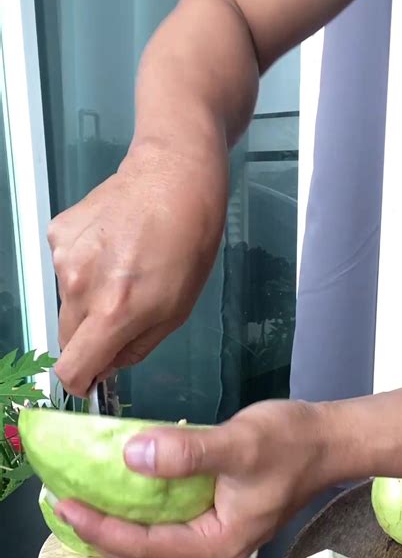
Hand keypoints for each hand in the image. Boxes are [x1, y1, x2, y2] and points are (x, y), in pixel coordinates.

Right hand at [48, 138, 226, 396]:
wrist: (174, 176)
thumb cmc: (189, 246)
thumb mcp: (177, 311)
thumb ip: (135, 348)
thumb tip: (105, 366)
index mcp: (114, 311)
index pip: (71, 369)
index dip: (82, 381)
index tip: (93, 378)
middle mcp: (78, 286)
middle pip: (66, 338)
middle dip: (90, 340)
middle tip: (121, 317)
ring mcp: (63, 256)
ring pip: (66, 303)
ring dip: (88, 300)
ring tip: (123, 269)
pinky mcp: (58, 232)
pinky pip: (64, 269)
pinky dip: (84, 268)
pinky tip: (111, 245)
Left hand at [54, 400, 329, 557]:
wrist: (331, 439)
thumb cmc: (290, 442)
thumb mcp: (238, 445)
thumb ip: (186, 454)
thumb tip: (130, 457)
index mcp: (219, 543)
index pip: (145, 547)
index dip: (101, 528)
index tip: (65, 505)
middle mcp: (215, 547)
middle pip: (145, 552)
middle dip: (102, 532)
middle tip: (64, 504)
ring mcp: (219, 532)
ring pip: (156, 538)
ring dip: (120, 522)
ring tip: (85, 500)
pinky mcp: (220, 513)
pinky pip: (170, 520)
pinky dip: (142, 508)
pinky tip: (126, 486)